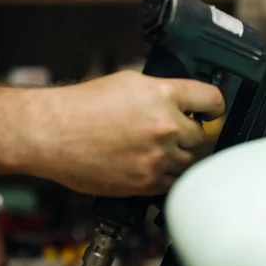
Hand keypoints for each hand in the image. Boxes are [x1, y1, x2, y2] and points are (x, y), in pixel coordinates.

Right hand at [27, 71, 224, 196]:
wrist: (51, 134)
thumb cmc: (82, 107)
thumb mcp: (128, 82)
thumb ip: (163, 91)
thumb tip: (184, 102)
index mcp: (164, 96)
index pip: (213, 100)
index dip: (214, 105)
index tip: (211, 110)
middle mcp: (166, 127)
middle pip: (203, 136)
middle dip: (192, 133)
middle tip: (175, 132)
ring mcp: (158, 158)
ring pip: (191, 162)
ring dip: (182, 156)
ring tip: (159, 149)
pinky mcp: (146, 183)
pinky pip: (174, 183)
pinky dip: (168, 176)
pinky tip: (152, 165)